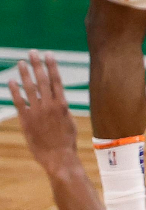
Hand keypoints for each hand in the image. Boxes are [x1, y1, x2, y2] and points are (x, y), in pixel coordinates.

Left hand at [8, 51, 80, 172]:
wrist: (58, 156)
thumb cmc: (66, 141)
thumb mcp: (69, 121)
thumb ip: (62, 108)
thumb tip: (59, 100)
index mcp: (63, 104)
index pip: (57, 80)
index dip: (52, 66)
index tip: (49, 54)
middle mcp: (50, 105)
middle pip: (43, 80)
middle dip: (38, 65)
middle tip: (33, 52)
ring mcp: (38, 112)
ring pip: (30, 88)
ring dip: (25, 74)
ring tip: (21, 63)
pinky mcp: (27, 120)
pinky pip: (19, 102)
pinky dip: (15, 91)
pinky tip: (11, 81)